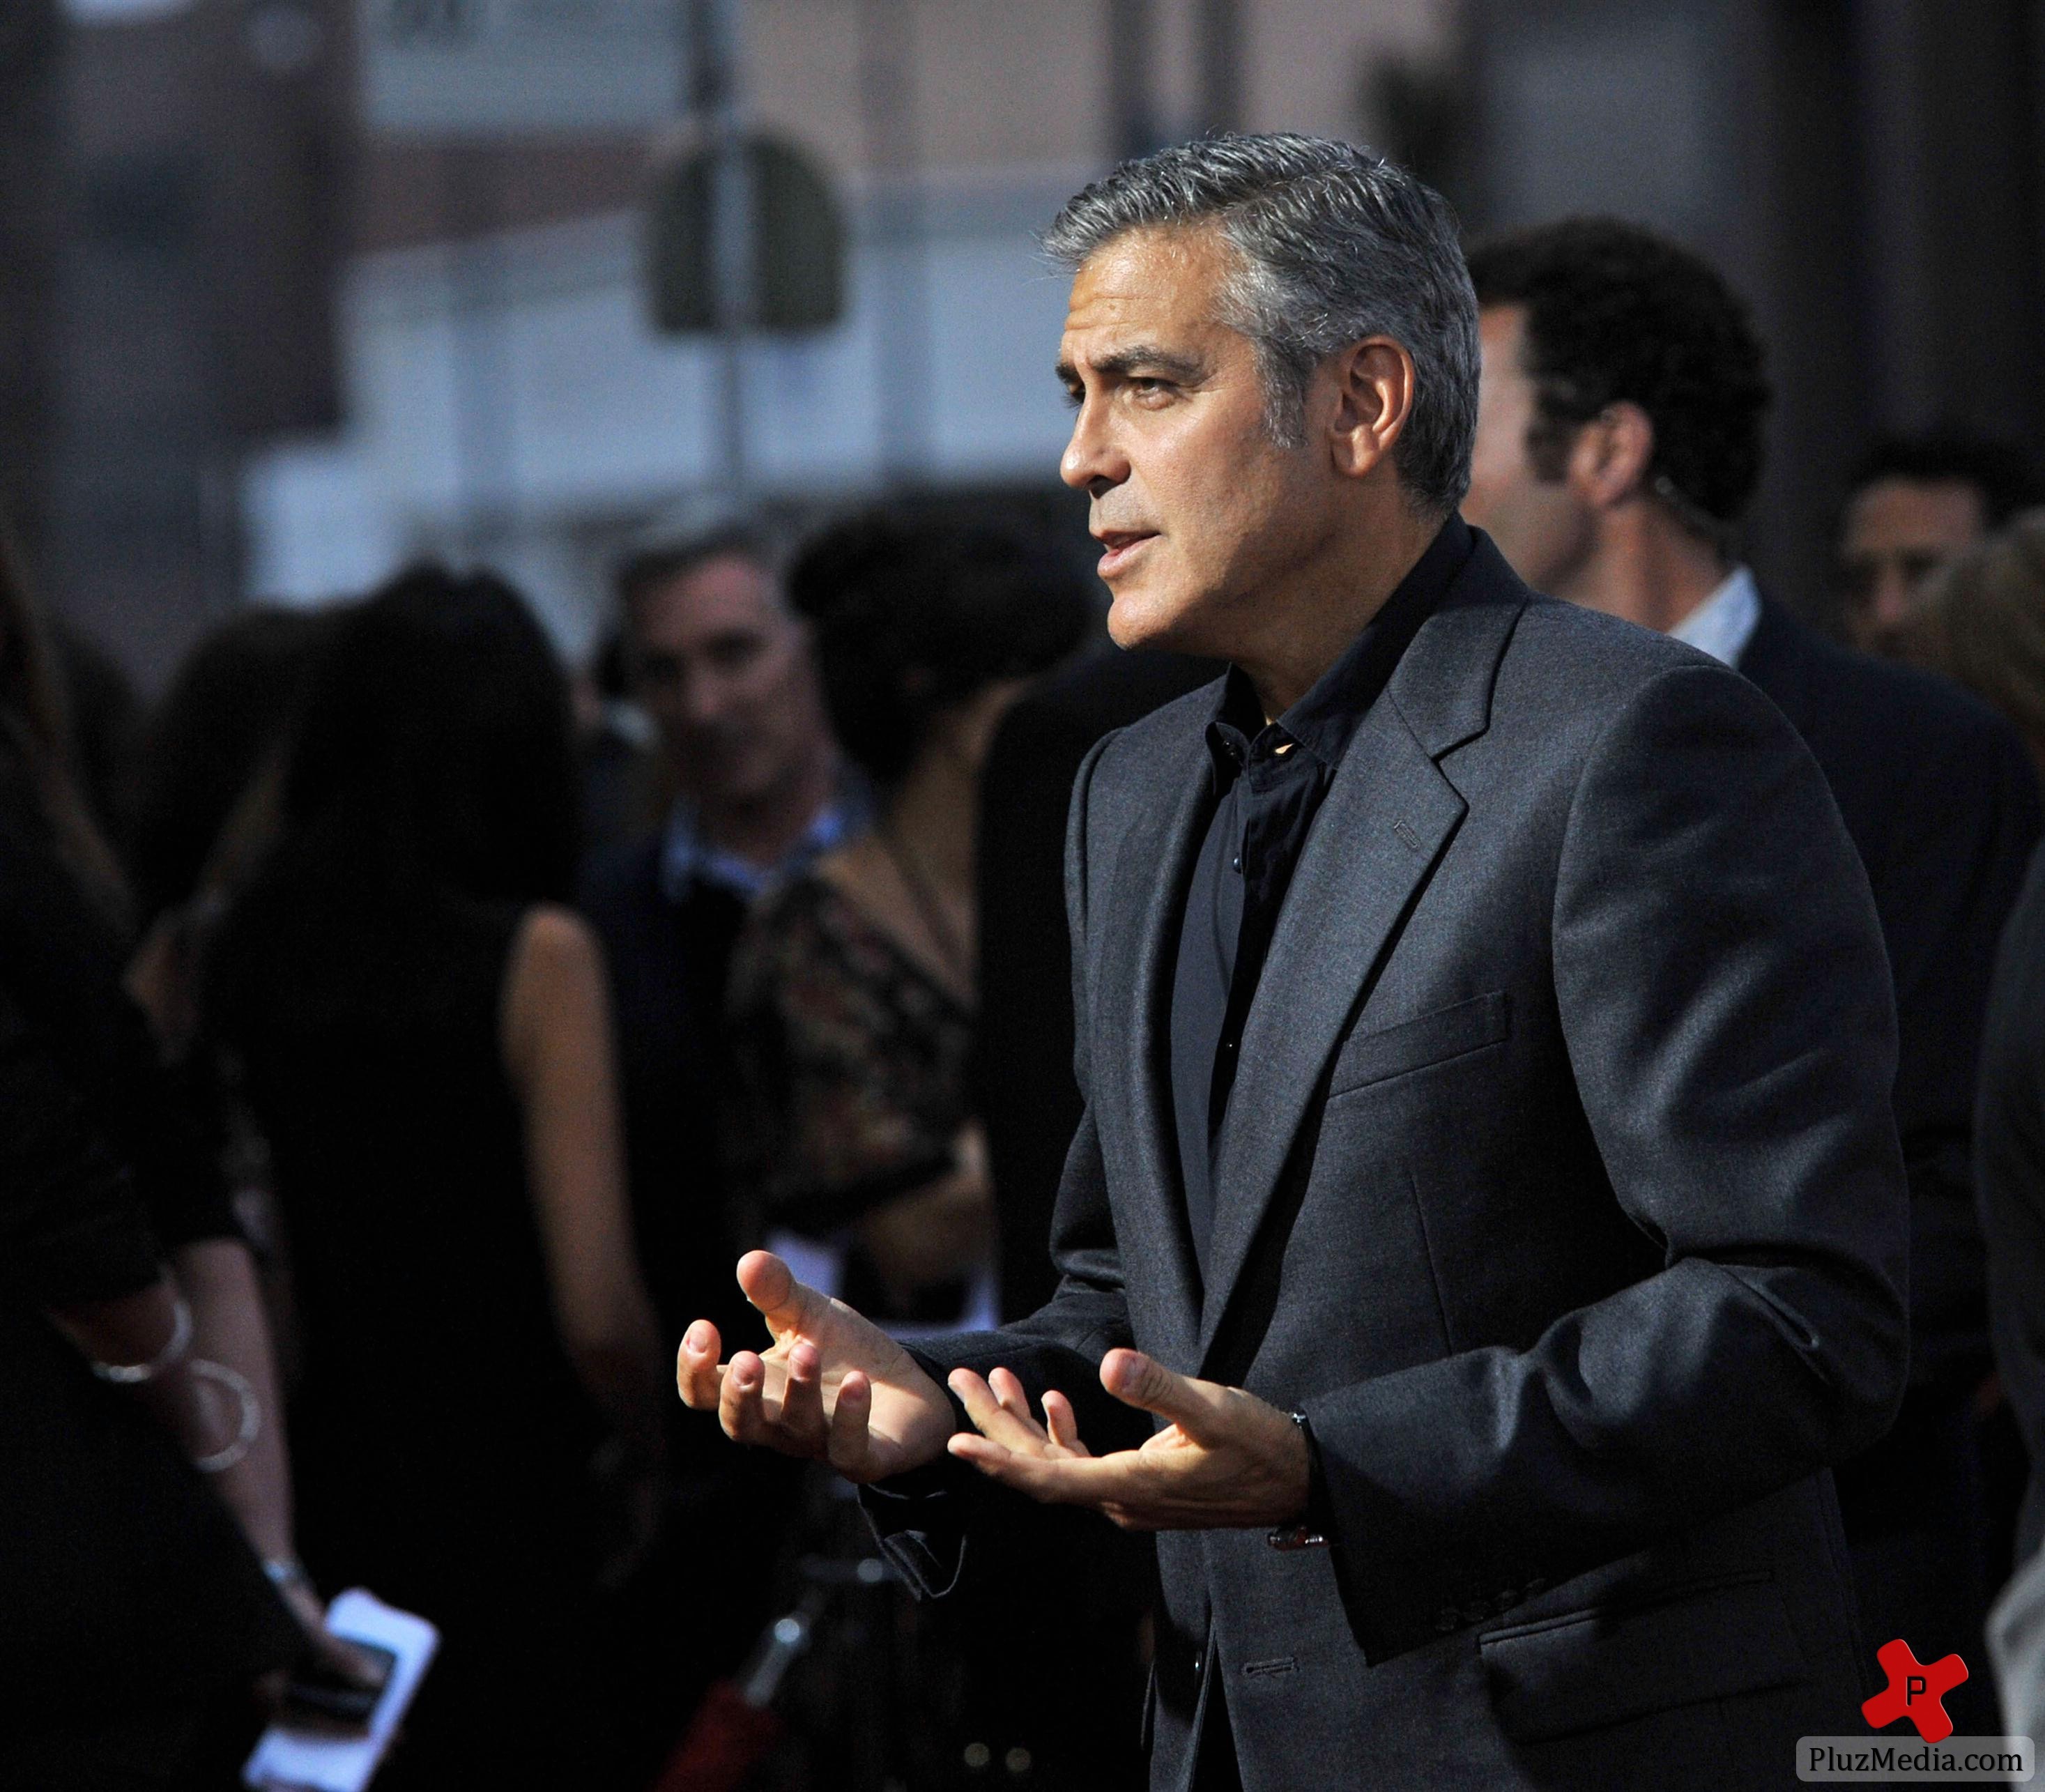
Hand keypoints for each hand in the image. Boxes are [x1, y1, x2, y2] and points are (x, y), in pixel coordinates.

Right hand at [675, 1250, 954, 1482]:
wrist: (911, 1387)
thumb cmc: (844, 1352)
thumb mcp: (809, 1314)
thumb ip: (777, 1291)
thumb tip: (748, 1261)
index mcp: (755, 1389)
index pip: (704, 1392)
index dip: (693, 1368)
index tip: (703, 1327)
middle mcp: (779, 1424)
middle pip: (740, 1424)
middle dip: (739, 1394)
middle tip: (746, 1358)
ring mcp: (820, 1443)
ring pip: (797, 1429)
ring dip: (799, 1390)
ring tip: (809, 1350)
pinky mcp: (865, 1458)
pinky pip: (849, 1449)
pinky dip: (850, 1417)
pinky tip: (858, 1382)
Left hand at [945, 1349, 1309, 1530]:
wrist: (1297, 1479)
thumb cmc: (1258, 1444)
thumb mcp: (1211, 1408)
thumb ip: (1159, 1387)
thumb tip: (1110, 1363)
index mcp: (1129, 1487)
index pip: (1048, 1478)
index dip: (999, 1461)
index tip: (956, 1442)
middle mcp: (1119, 1500)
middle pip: (1040, 1467)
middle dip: (995, 1424)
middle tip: (961, 1379)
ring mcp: (1127, 1496)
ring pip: (1057, 1463)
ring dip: (1023, 1423)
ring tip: (994, 1379)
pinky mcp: (1139, 1485)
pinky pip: (1083, 1463)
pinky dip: (1062, 1432)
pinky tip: (1054, 1401)